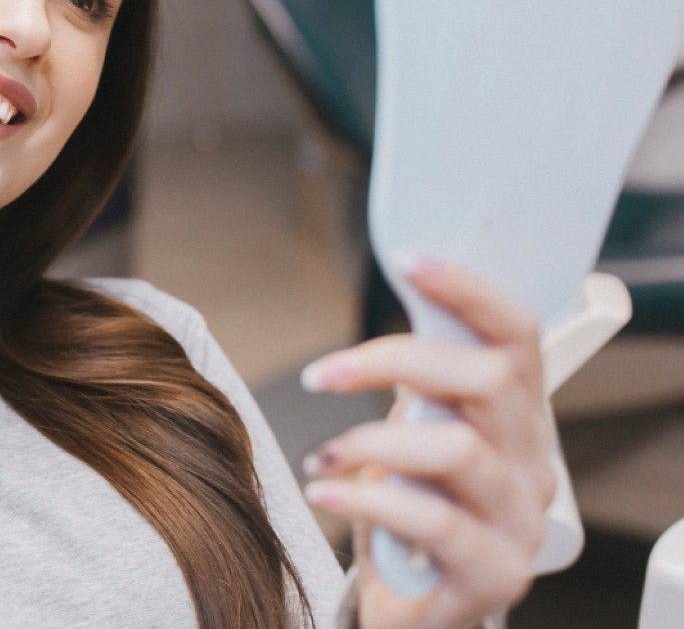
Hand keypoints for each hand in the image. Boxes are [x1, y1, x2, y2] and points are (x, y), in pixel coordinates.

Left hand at [300, 261, 555, 627]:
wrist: (414, 607)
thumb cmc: (411, 508)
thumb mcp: (415, 432)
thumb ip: (413, 381)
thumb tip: (383, 308)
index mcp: (518, 417)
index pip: (518, 337)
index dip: (470, 292)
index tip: (410, 261)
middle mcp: (533, 463)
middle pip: (488, 380)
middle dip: (393, 361)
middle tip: (322, 375)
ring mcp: (520, 520)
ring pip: (457, 447)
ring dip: (370, 440)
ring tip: (322, 456)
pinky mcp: (494, 572)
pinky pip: (434, 520)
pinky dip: (367, 498)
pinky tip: (327, 492)